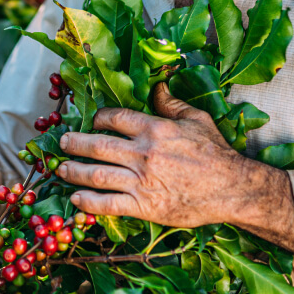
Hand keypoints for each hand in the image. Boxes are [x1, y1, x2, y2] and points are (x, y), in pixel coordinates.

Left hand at [57, 82, 242, 227]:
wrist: (232, 188)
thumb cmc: (215, 152)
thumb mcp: (196, 118)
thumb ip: (171, 103)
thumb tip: (157, 85)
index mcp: (154, 128)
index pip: (115, 118)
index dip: (98, 118)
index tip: (91, 121)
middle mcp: (143, 153)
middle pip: (98, 145)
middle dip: (75, 143)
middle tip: (63, 142)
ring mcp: (141, 181)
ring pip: (97, 174)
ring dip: (74, 171)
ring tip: (60, 169)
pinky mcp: (145, 207)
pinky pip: (108, 204)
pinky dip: (88, 202)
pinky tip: (75, 198)